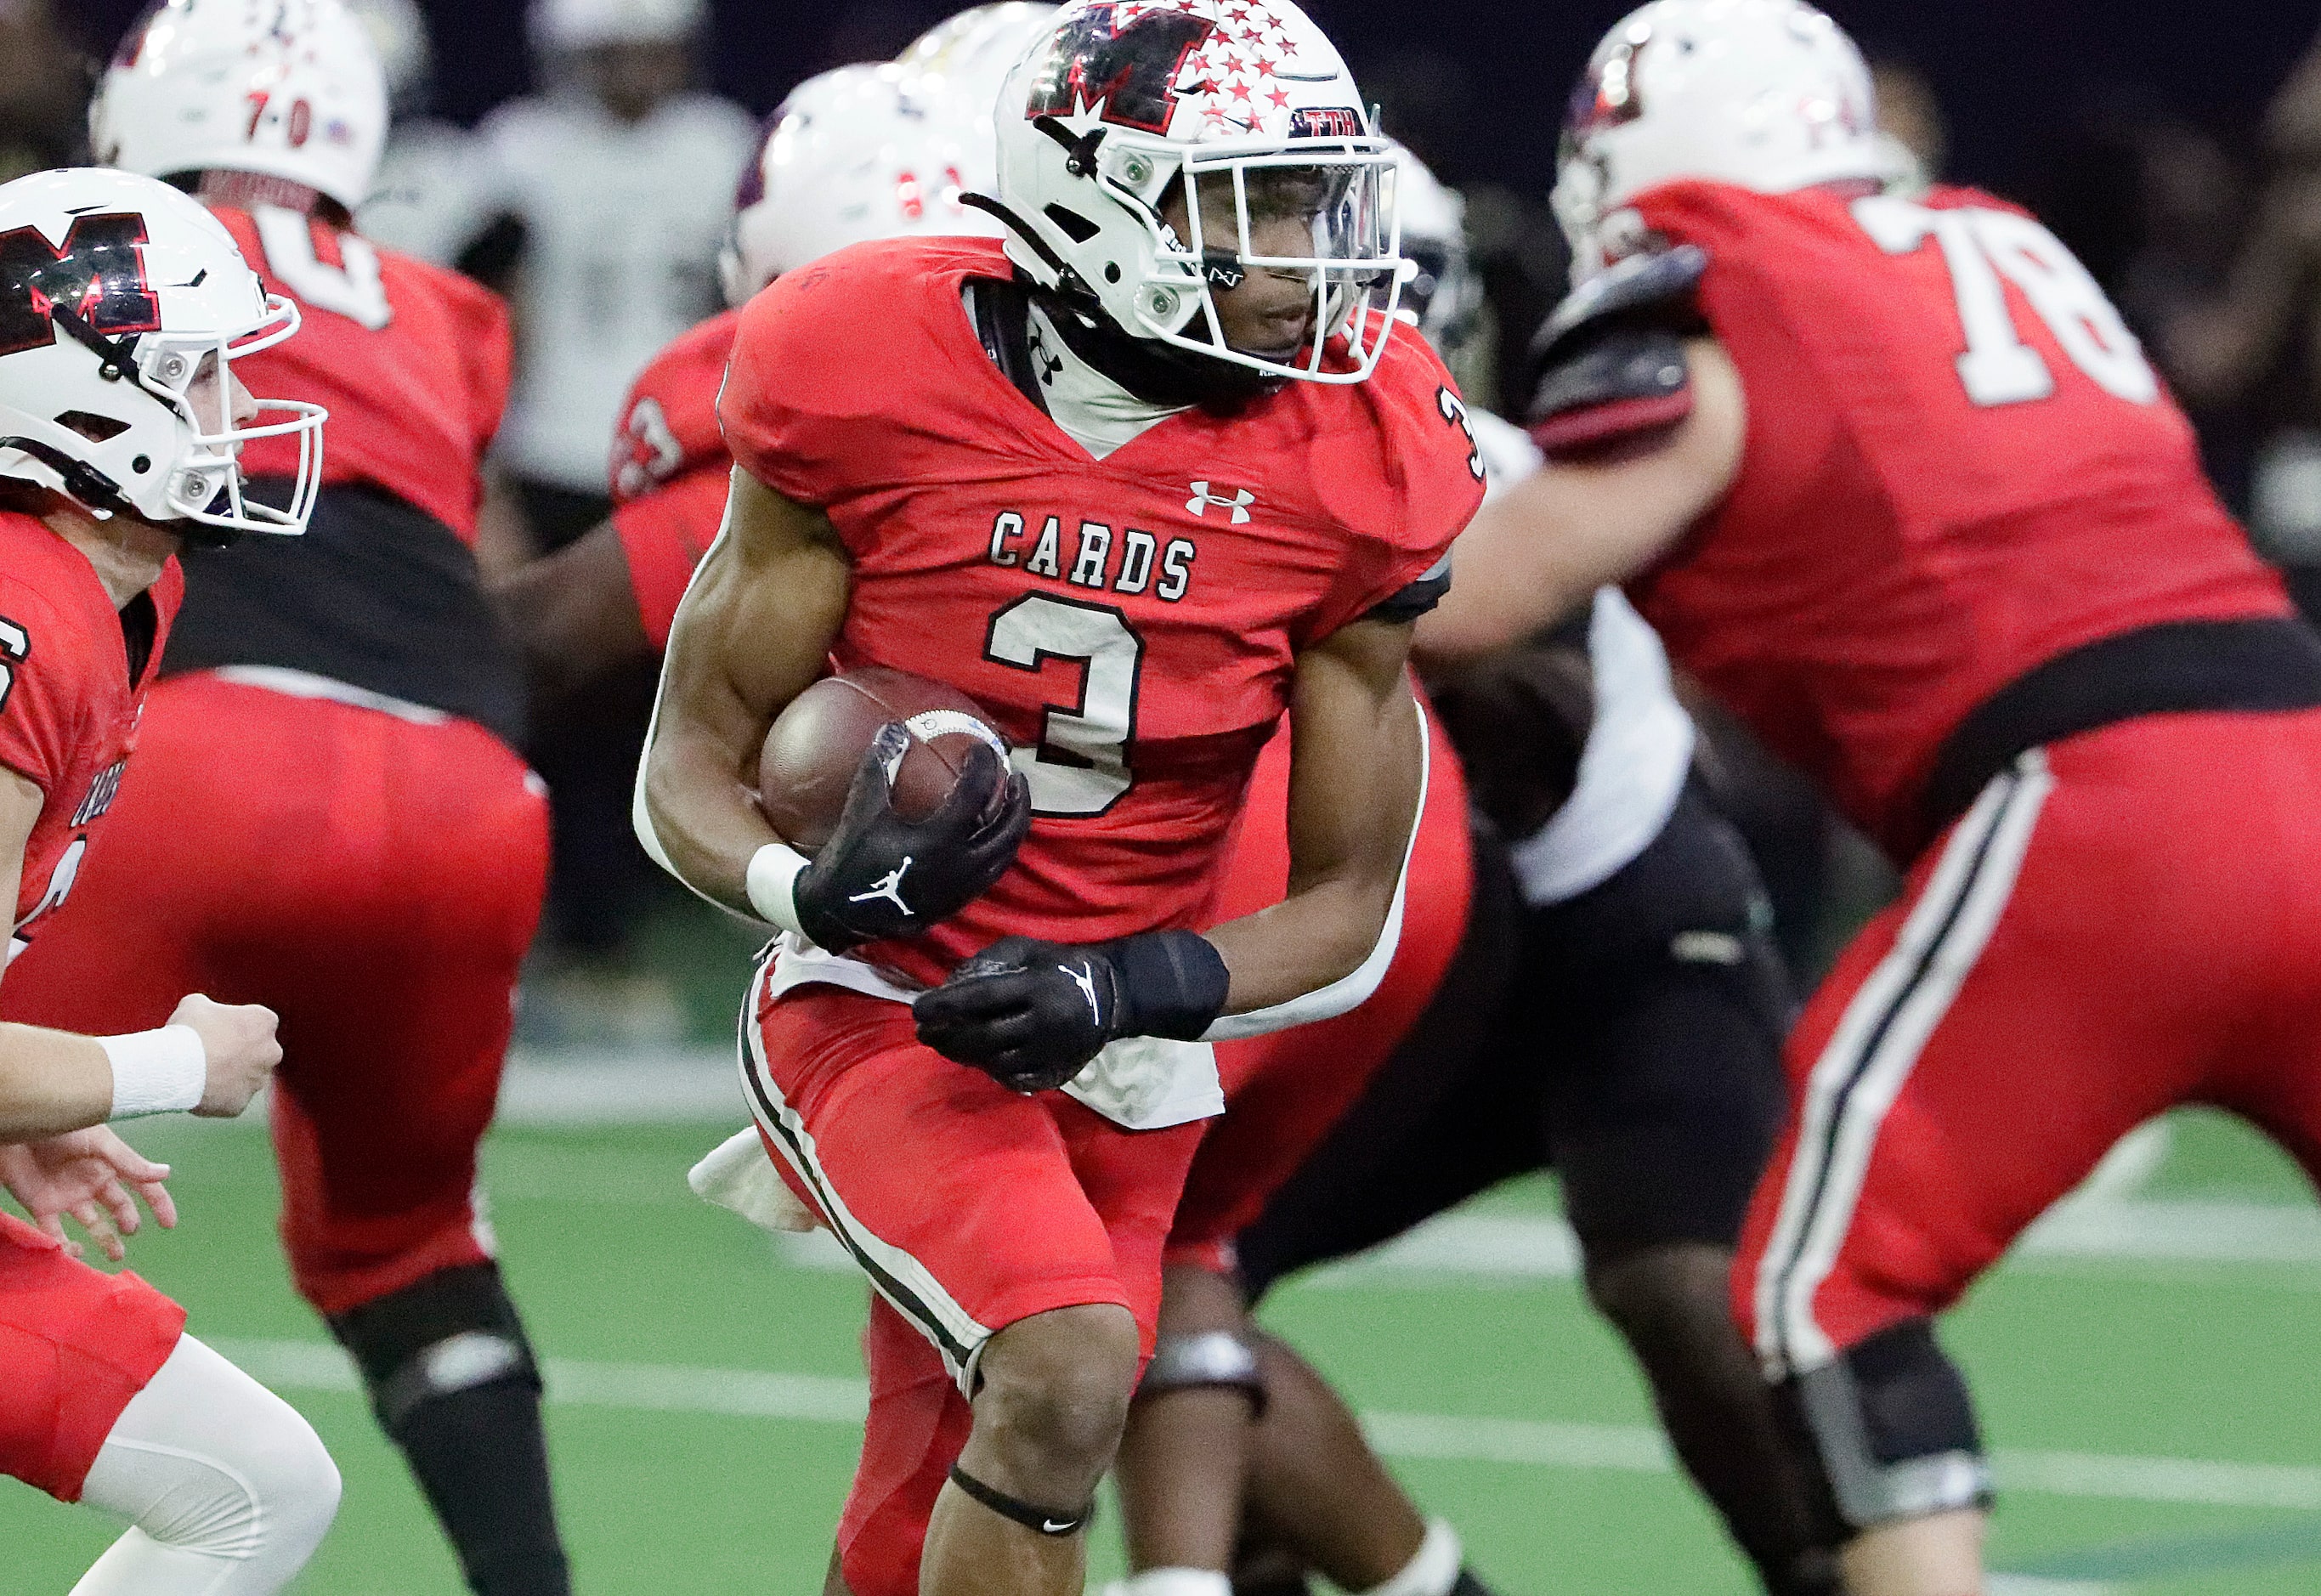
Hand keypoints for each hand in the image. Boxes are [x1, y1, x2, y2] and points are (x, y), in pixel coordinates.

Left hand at [0, 1127, 175, 1261]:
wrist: (16, 1130)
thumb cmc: (59, 1129)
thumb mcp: (98, 1142)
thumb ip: (128, 1161)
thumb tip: (165, 1174)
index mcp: (109, 1165)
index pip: (141, 1186)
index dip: (157, 1204)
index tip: (169, 1224)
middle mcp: (92, 1183)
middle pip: (119, 1207)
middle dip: (129, 1222)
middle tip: (130, 1232)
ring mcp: (68, 1197)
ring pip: (93, 1224)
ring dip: (106, 1240)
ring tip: (115, 1255)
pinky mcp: (42, 1208)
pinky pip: (56, 1233)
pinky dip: (65, 1246)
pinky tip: (74, 1252)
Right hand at [169, 993, 281, 1116]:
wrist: (176, 1067)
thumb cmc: (188, 1031)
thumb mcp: (195, 1004)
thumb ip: (210, 1008)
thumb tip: (206, 1012)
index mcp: (264, 1022)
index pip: (257, 1022)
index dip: (236, 1026)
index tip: (217, 1029)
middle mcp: (270, 1052)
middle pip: (257, 1051)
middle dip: (239, 1052)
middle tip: (211, 1052)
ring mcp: (257, 1081)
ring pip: (245, 1078)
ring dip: (229, 1075)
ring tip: (200, 1072)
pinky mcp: (240, 1104)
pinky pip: (230, 1099)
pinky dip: (217, 1096)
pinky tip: (197, 1089)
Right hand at [795, 727, 1030, 951]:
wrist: (841, 913)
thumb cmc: (851, 857)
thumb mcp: (863, 808)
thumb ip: (880, 766)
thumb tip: (894, 728)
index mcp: (941, 839)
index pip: (977, 793)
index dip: (984, 766)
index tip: (981, 750)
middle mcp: (961, 865)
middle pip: (1008, 828)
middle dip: (1018, 799)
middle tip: (1016, 777)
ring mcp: (963, 888)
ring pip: (1005, 854)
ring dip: (1013, 826)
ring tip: (1011, 805)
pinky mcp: (958, 902)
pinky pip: (991, 873)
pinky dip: (998, 850)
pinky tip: (990, 837)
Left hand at [912, 931, 1228, 1092]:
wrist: (1113, 997)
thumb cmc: (1062, 966)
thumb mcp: (1029, 949)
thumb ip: (991, 961)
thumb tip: (949, 982)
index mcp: (1035, 986)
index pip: (979, 998)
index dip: (944, 1005)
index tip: (917, 1008)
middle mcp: (1042, 1022)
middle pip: (982, 1036)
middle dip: (945, 1037)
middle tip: (922, 1033)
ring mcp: (1049, 1051)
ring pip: (994, 1061)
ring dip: (962, 1055)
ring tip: (942, 1045)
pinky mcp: (1055, 1070)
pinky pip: (1013, 1077)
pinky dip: (987, 1069)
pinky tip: (973, 1059)